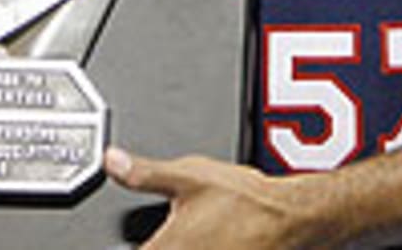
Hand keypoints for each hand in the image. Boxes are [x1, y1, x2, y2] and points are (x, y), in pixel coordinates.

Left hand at [104, 147, 335, 249]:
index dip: (118, 248)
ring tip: (188, 237)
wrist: (288, 218)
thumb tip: (112, 161)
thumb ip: (144, 173)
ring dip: (173, 249)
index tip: (124, 243)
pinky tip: (202, 244)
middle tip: (164, 235)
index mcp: (166, 249)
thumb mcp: (188, 175)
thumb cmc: (244, 200)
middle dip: (149, 247)